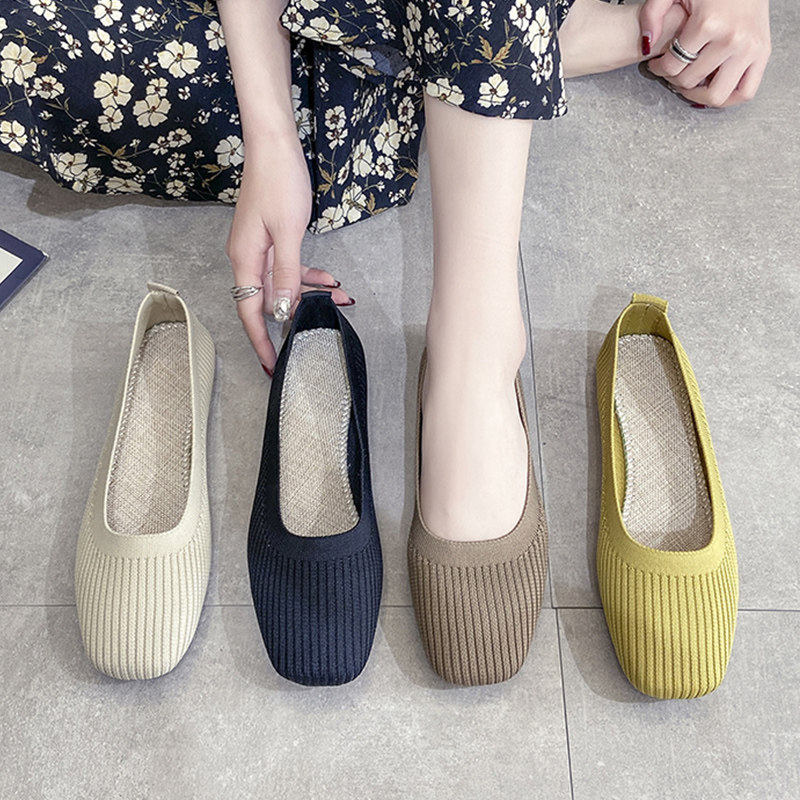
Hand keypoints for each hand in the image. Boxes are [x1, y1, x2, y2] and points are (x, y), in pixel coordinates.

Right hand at [227, 136, 350, 372]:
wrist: (274, 144)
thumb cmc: (278, 181)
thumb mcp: (288, 233)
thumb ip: (286, 273)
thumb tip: (281, 308)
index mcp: (245, 259)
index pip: (250, 311)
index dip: (261, 340)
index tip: (271, 364)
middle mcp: (247, 257)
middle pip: (269, 300)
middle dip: (296, 316)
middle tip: (320, 331)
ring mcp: (259, 248)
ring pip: (284, 284)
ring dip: (310, 294)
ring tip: (340, 300)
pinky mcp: (271, 238)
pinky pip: (288, 267)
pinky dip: (308, 275)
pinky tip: (331, 280)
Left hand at [641, 0, 770, 106]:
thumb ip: (653, 13)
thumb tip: (646, 45)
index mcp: (708, 23)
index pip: (672, 66)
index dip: (658, 69)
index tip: (656, 64)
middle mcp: (732, 39)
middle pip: (691, 81)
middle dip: (675, 80)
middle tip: (672, 72)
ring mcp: (750, 48)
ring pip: (717, 95)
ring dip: (698, 94)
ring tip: (690, 82)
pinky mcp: (764, 52)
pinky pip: (745, 92)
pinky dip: (727, 98)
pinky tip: (712, 87)